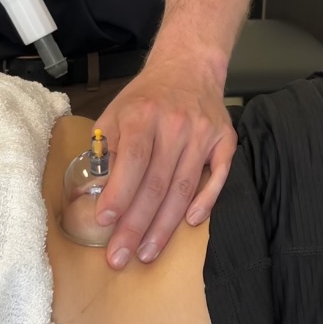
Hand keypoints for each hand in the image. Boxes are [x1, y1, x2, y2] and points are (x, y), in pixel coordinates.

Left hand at [93, 55, 236, 269]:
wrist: (189, 66)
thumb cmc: (145, 98)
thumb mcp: (115, 113)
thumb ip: (106, 149)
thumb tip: (97, 190)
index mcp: (142, 116)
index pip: (131, 161)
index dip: (119, 194)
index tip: (105, 222)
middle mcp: (175, 126)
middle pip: (156, 185)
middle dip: (136, 226)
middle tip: (121, 257)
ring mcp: (203, 134)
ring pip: (182, 189)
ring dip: (164, 226)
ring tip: (147, 253)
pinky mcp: (225, 140)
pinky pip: (217, 176)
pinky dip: (206, 201)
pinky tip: (190, 223)